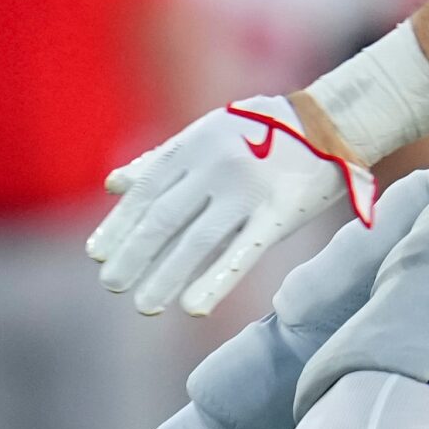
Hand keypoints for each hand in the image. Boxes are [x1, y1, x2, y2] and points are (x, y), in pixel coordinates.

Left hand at [86, 97, 371, 317]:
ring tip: (144, 304)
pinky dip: (215, 281)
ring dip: (165, 275)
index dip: (119, 224)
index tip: (97, 255)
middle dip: (134, 254)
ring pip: (197, 240)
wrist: (331, 122)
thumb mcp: (207, 131)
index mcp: (195, 144)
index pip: (146, 191)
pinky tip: (192, 307)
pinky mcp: (280, 212)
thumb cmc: (263, 130)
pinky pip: (243, 252)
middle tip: (112, 285)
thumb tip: (114, 184)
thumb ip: (161, 159)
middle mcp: (216, 165)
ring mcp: (248, 188)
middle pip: (164, 218)